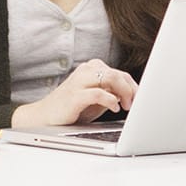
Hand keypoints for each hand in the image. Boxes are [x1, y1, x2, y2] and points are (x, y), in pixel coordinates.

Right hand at [11, 59, 136, 127]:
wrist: (44, 117)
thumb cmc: (73, 108)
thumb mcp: (97, 100)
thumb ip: (112, 93)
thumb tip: (134, 95)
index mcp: (92, 68)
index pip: (120, 73)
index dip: (134, 87)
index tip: (141, 99)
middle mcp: (86, 71)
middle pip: (118, 74)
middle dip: (131, 89)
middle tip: (135, 104)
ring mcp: (79, 81)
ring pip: (110, 77)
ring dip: (124, 92)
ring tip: (126, 105)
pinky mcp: (74, 95)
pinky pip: (98, 93)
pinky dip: (110, 100)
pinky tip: (114, 107)